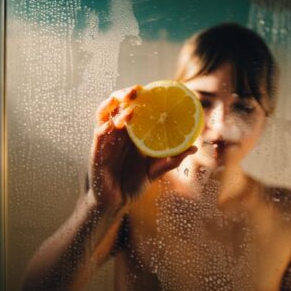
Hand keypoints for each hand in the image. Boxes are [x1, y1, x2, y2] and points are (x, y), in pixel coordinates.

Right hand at [90, 85, 196, 212]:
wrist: (117, 202)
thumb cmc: (133, 183)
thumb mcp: (156, 169)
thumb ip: (172, 159)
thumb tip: (193, 147)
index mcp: (129, 134)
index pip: (130, 109)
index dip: (136, 97)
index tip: (148, 88)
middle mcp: (115, 134)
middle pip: (115, 106)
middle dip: (123, 95)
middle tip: (137, 90)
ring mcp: (105, 142)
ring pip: (103, 115)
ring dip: (113, 106)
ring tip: (127, 102)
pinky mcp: (97, 153)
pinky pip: (99, 136)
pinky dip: (105, 127)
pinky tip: (114, 124)